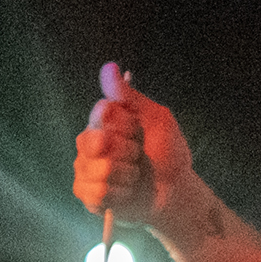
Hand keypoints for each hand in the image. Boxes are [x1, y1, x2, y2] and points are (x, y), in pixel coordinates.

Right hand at [72, 63, 195, 224]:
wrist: (175, 189)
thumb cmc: (167, 152)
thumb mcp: (156, 119)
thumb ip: (130, 97)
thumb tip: (109, 67)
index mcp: (104, 121)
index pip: (102, 111)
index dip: (125, 124)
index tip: (138, 130)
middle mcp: (89, 142)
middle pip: (95, 141)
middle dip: (127, 151)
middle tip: (138, 155)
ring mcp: (85, 168)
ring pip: (99, 169)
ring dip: (127, 174)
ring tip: (135, 175)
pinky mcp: (86, 194)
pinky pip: (97, 191)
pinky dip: (121, 193)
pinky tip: (127, 191)